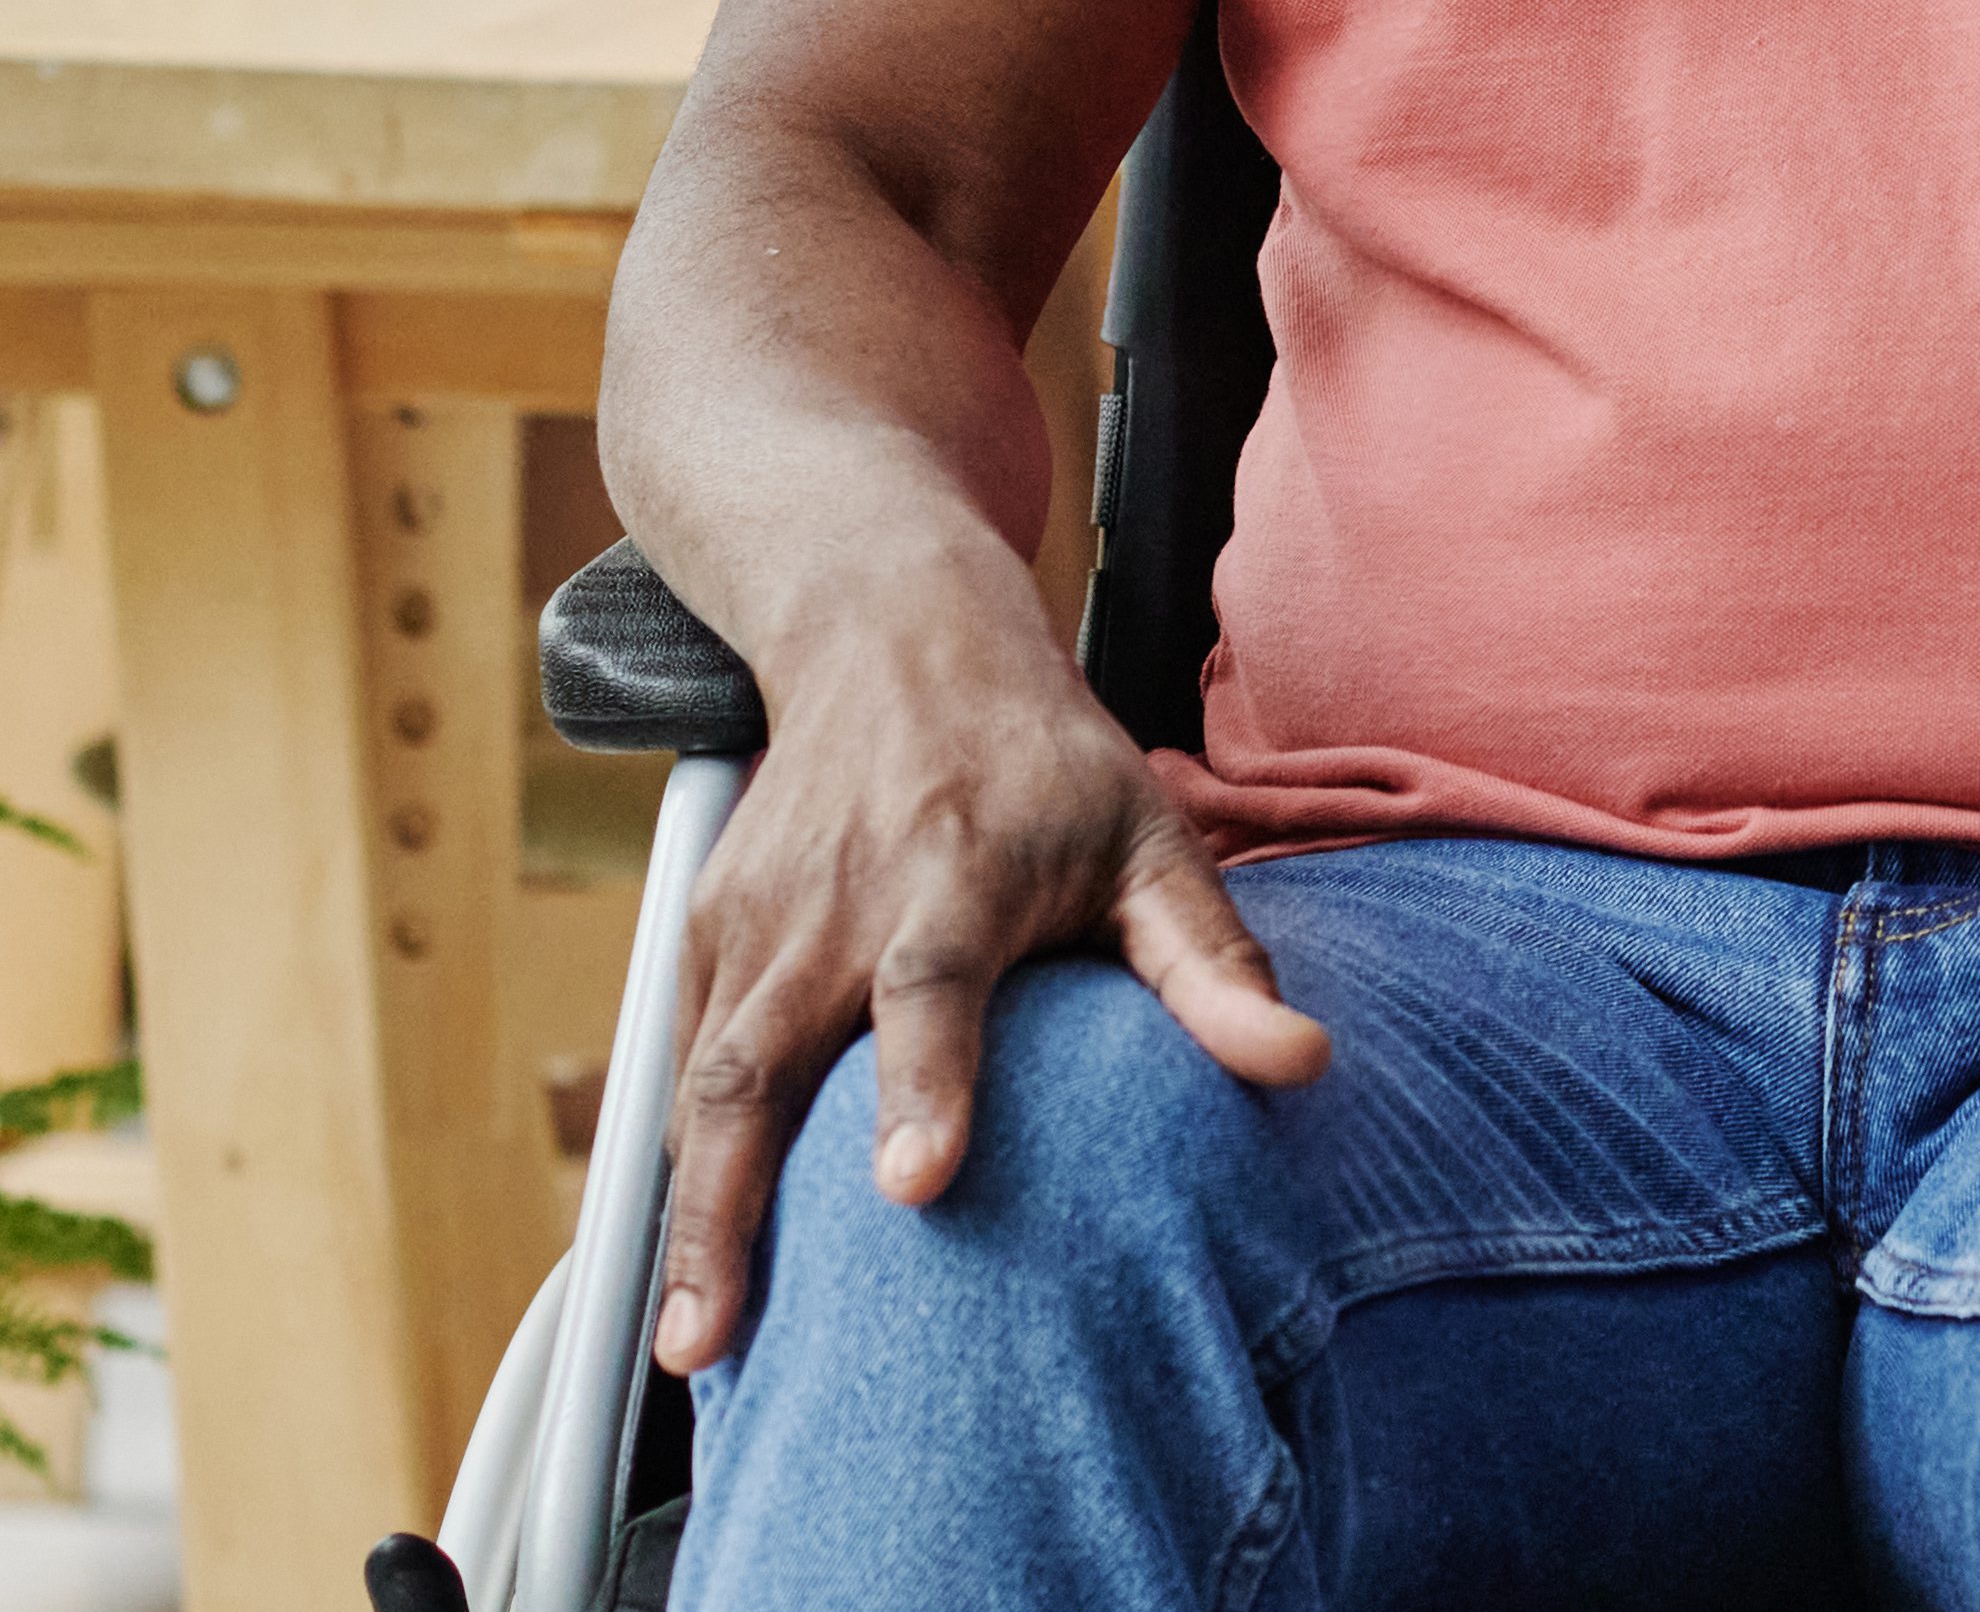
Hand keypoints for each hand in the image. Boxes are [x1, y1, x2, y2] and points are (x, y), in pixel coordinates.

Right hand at [647, 591, 1323, 1376]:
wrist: (891, 631)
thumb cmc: (1044, 758)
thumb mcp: (1147, 834)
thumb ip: (1213, 962)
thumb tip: (1303, 1065)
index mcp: (955, 867)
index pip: (929, 986)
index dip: (921, 1084)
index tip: (913, 1186)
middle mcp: (837, 900)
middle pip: (765, 1062)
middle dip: (737, 1208)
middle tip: (720, 1344)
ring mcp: (756, 918)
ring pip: (702, 1080)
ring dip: (690, 1218)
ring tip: (691, 1348)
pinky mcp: (705, 930)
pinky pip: (681, 1064)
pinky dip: (676, 1170)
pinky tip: (692, 1265)